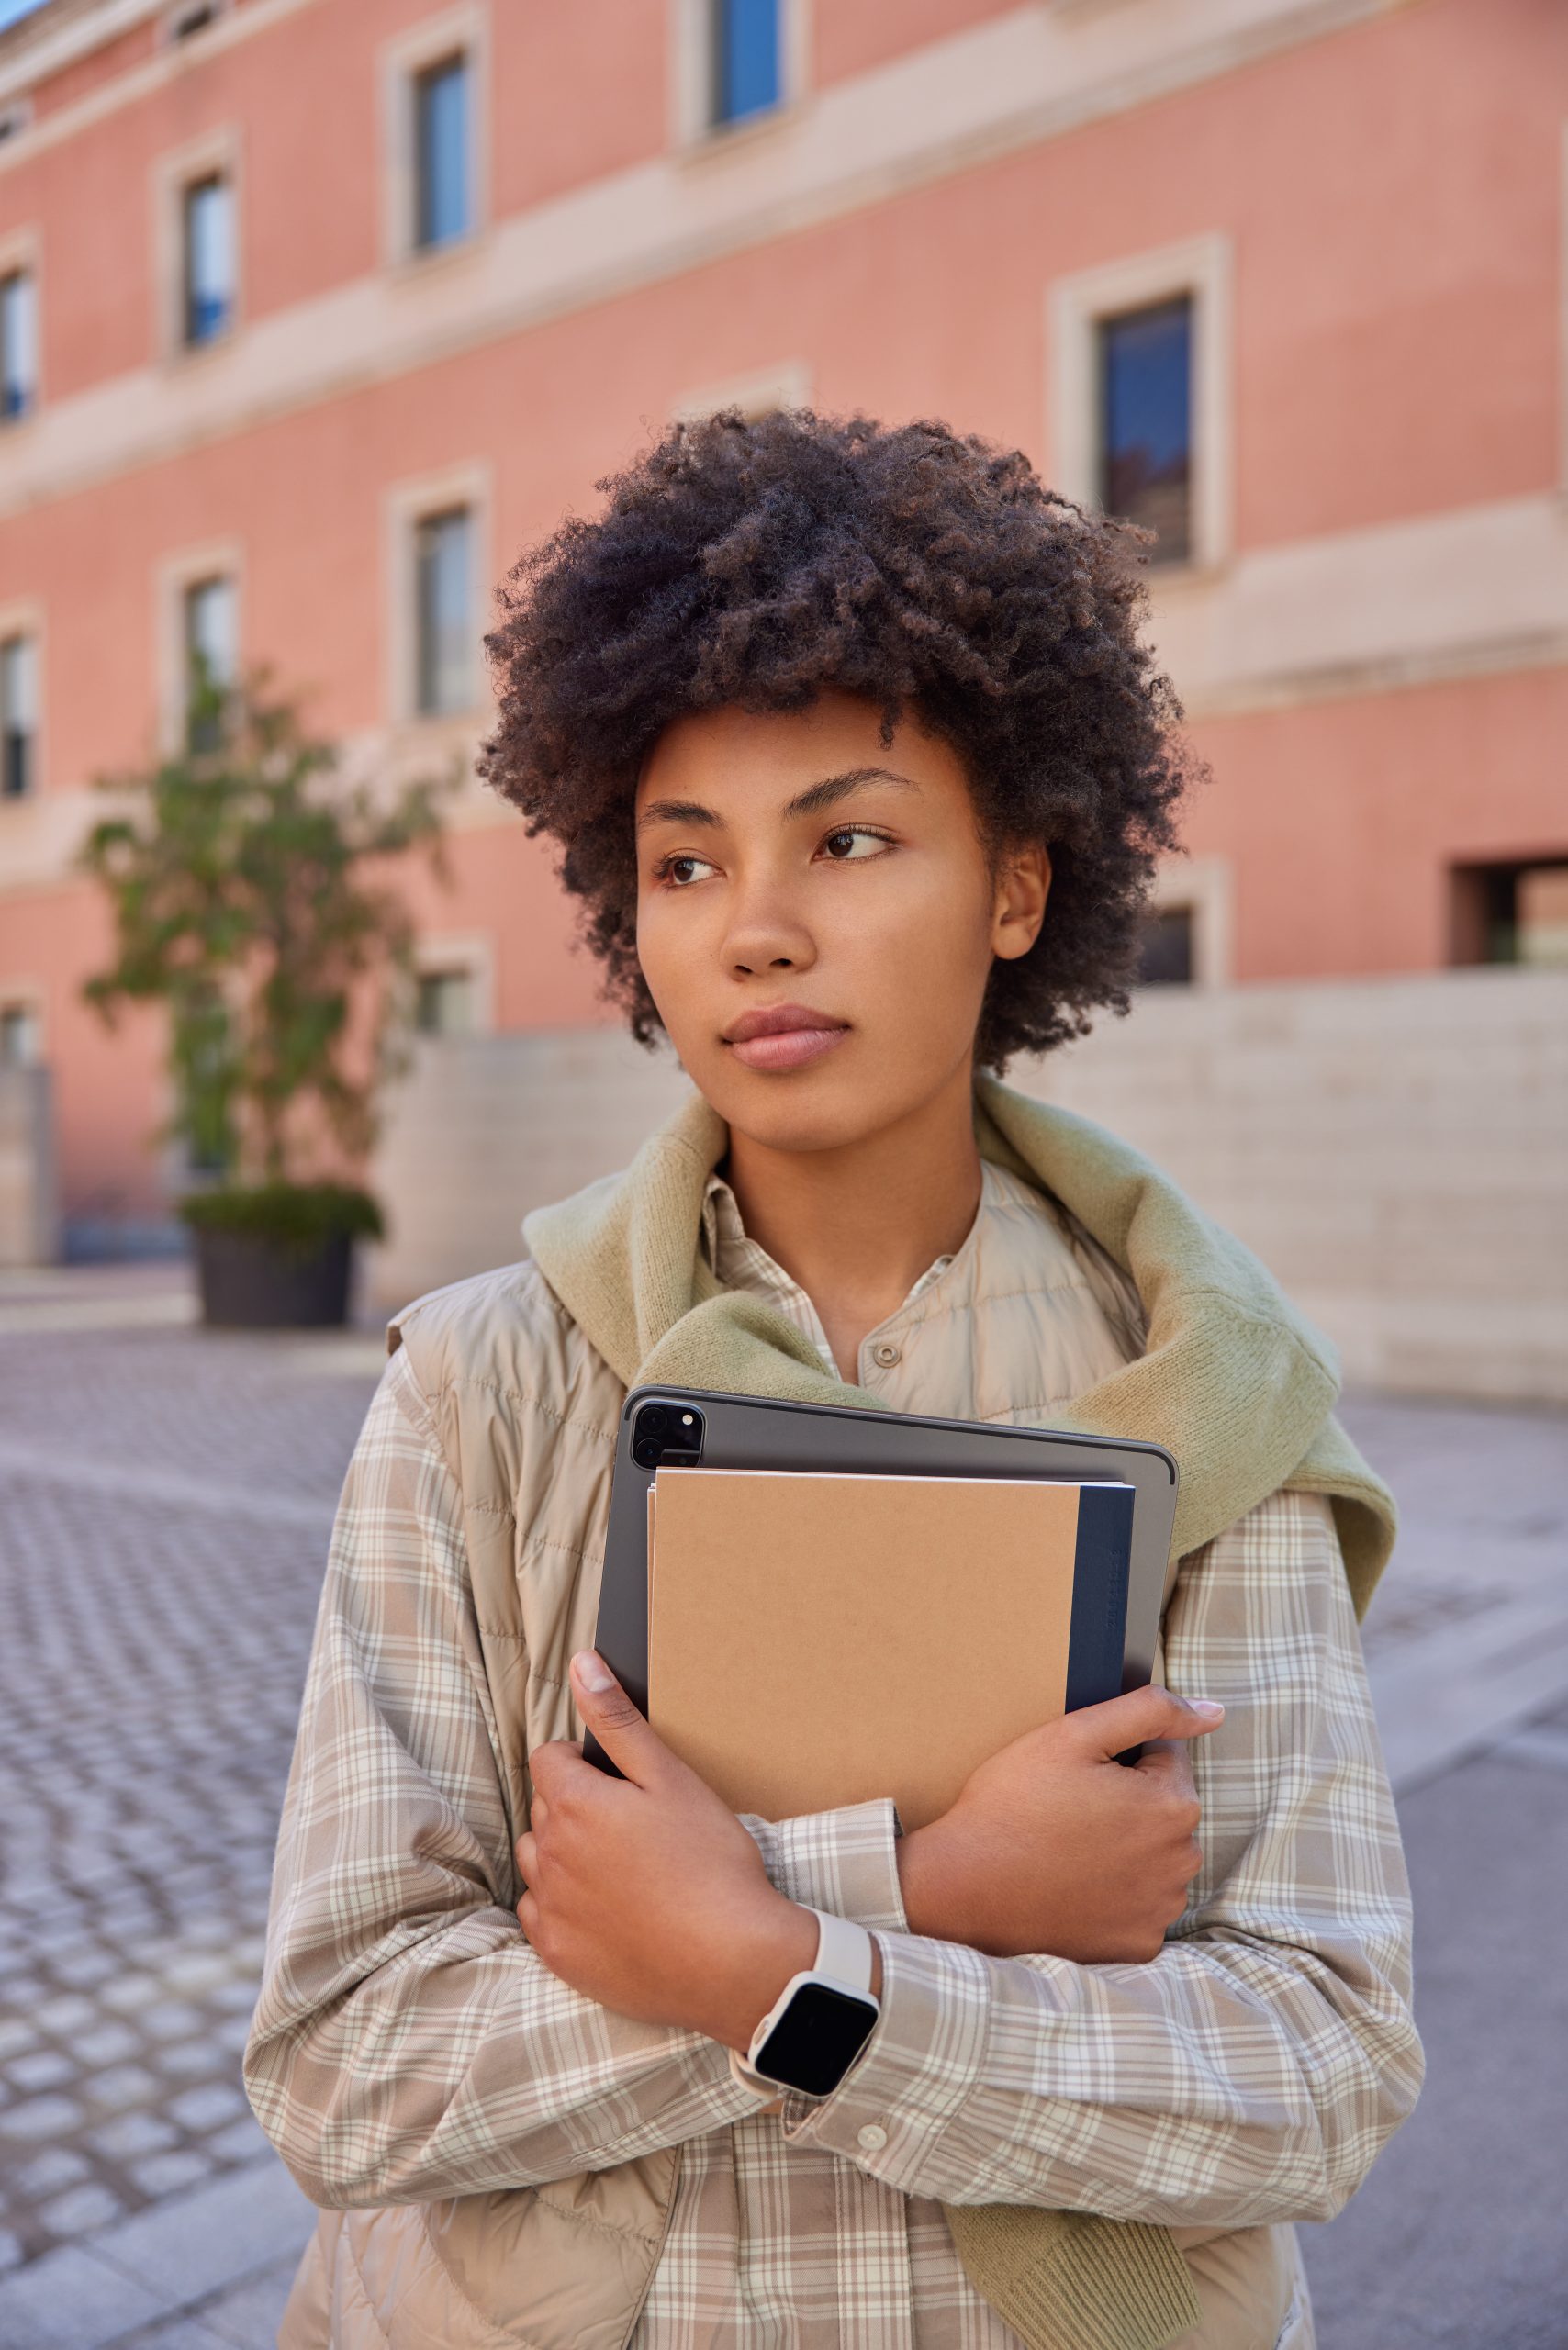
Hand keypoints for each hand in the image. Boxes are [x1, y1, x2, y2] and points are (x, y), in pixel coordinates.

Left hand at [515, 1651, 820, 2050]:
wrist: (732, 1960)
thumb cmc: (710, 1863)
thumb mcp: (670, 1777)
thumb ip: (618, 1720)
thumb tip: (581, 1665)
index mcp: (574, 1803)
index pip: (549, 1758)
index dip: (584, 1761)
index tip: (621, 1781)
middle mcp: (550, 1853)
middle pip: (544, 1808)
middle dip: (576, 1804)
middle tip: (633, 1823)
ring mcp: (552, 1908)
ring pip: (537, 1860)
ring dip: (564, 1853)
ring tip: (620, 1865)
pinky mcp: (559, 1954)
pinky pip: (540, 1914)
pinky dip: (564, 1904)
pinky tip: (609, 1908)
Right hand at [896, 1686, 1221, 1964]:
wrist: (966, 1887)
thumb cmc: (1014, 1806)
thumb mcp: (1074, 1736)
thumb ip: (1150, 1711)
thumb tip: (1213, 1712)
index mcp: (1173, 1805)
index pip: (1164, 1758)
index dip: (1117, 1758)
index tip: (1078, 1776)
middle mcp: (1181, 1862)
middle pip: (1163, 1810)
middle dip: (1128, 1803)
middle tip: (1067, 1810)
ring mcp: (1160, 1909)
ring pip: (1154, 1857)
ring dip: (1124, 1849)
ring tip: (1066, 1848)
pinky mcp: (1138, 1944)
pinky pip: (1139, 1904)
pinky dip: (1115, 1894)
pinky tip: (1075, 1885)